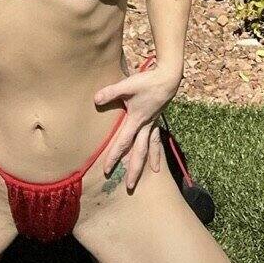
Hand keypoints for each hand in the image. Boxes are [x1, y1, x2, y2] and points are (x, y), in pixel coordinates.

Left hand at [94, 61, 181, 191]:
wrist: (168, 77)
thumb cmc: (147, 81)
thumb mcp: (127, 85)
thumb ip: (111, 92)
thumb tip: (95, 100)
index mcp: (136, 120)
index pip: (123, 142)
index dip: (114, 156)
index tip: (106, 170)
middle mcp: (146, 125)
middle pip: (140, 152)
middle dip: (135, 169)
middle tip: (130, 186)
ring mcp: (153, 123)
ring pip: (152, 146)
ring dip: (152, 159)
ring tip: (156, 172)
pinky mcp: (157, 118)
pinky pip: (158, 136)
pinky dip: (159, 145)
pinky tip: (159, 149)